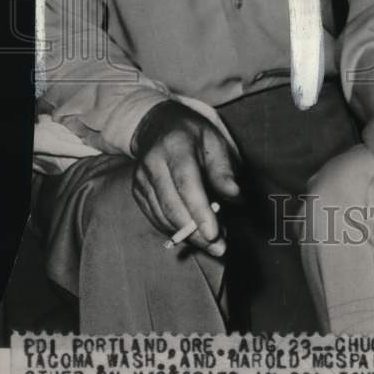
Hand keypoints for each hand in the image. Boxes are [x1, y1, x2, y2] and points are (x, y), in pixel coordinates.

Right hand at [131, 101, 239, 255]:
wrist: (158, 126)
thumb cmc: (193, 135)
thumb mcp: (214, 141)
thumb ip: (224, 170)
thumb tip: (236, 197)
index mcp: (175, 145)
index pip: (186, 183)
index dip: (199, 210)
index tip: (214, 234)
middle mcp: (153, 163)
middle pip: (173, 205)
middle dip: (196, 232)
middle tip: (220, 248)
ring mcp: (141, 179)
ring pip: (163, 216)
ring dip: (188, 235)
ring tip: (212, 243)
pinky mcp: (137, 192)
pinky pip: (156, 218)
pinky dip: (175, 230)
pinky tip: (193, 234)